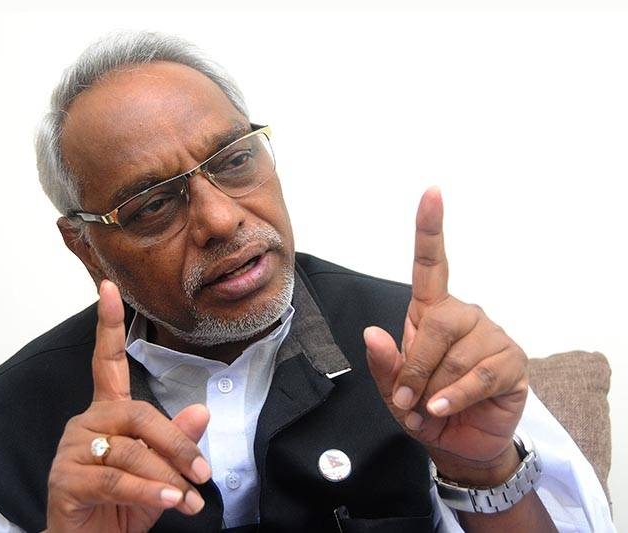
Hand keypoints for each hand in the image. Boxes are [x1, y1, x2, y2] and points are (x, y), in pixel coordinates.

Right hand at [46, 280, 211, 532]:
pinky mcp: (65, 479)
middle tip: (203, 474)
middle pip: (139, 414)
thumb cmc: (123, 507)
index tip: (109, 288)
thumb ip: (177, 442)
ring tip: (191, 500)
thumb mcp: (161, 472)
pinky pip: (115, 479)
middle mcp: (86, 423)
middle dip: (177, 444)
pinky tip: (170, 501)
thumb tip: (203, 411)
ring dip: (167, 476)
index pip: (107, 362)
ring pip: (130, 450)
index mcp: (107, 414)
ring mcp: (72, 450)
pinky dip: (149, 491)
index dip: (108, 325)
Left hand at [364, 187, 528, 483]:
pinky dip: (455, 398)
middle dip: (415, 367)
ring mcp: (491, 337)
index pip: (432, 265)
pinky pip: (478, 377)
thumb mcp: (392, 392)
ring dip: (433, 389)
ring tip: (427, 409)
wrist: (460, 441)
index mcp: (431, 312)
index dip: (430, 229)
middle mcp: (464, 316)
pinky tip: (443, 410)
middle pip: (437, 323)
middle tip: (404, 400)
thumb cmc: (423, 407)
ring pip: (456, 355)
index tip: (432, 193)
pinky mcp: (512, 363)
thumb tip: (372, 333)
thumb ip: (384, 365)